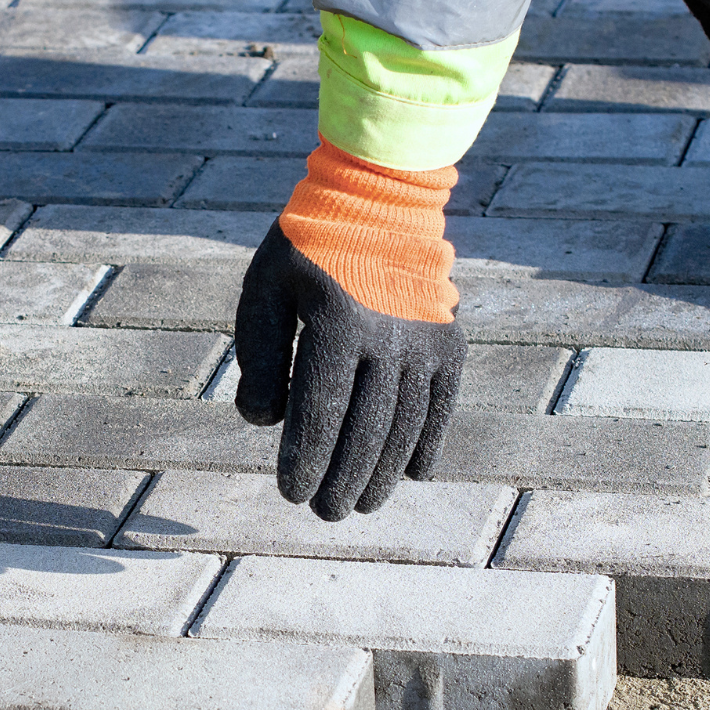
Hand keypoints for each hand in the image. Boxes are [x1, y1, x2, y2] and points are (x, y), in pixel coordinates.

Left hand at [235, 220, 465, 520]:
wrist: (380, 196)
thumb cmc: (307, 249)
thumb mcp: (264, 288)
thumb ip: (260, 355)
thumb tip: (263, 422)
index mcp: (336, 324)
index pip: (319, 413)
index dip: (306, 460)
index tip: (292, 492)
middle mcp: (387, 338)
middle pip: (365, 430)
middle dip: (343, 480)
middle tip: (325, 512)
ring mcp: (424, 341)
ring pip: (405, 425)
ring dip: (383, 473)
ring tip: (361, 504)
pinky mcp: (448, 342)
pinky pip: (440, 404)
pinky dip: (427, 442)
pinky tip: (413, 475)